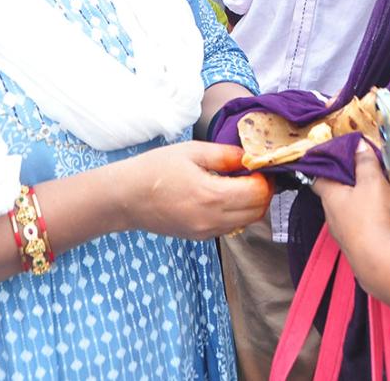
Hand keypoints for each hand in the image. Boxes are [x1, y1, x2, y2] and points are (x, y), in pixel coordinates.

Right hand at [119, 142, 273, 239]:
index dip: (264, 177)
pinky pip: (231, 227)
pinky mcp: (200, 238)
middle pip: (258, 210)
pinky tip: (226, 195)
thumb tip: (249, 156)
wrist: (125, 198)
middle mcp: (213, 219)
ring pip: (247, 221)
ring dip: (252, 203)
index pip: (258, 192)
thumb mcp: (191, 151)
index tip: (258, 163)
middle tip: (254, 172)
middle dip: (263, 190)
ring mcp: (206, 232)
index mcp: (212, 195)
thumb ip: (224, 155)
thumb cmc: (154, 169)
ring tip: (241, 182)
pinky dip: (238, 213)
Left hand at [314, 142, 389, 266]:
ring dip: (355, 203)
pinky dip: (364, 220)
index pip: (318, 177)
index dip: (326, 166)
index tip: (336, 157)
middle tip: (361, 173)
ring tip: (374, 194)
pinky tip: (379, 219)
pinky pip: (356, 228)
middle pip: (333, 195)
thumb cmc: (372, 218)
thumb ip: (365, 162)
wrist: (381, 262)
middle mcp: (331, 216)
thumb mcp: (372, 182)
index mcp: (329, 196)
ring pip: (345, 212)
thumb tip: (358, 145)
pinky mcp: (355, 248)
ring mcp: (342, 235)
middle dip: (344, 184)